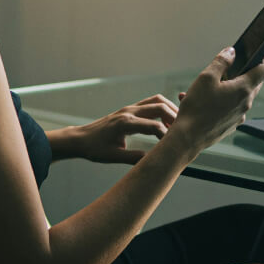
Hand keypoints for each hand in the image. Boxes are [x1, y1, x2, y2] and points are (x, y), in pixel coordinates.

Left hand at [64, 95, 179, 163]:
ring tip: (177, 125)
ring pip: (156, 101)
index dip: (167, 136)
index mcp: (125, 123)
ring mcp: (129, 108)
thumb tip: (153, 162)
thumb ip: (134, 158)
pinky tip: (166, 122)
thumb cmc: (95, 149)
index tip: (174, 146)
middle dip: (174, 117)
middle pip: (159, 106)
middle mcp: (129, 112)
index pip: (154, 126)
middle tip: (183, 132)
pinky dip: (162, 109)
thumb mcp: (113, 157)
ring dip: (170, 110)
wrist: (80, 139)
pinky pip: (150, 103)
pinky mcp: (129, 109)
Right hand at [169, 47, 263, 157]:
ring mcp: (239, 116)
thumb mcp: (206, 78)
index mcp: (243, 89)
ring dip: (233, 85)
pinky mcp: (231, 125)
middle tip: (238, 60)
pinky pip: (232, 107)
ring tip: (214, 81)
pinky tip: (206, 99)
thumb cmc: (197, 108)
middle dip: (248, 70)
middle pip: (254, 82)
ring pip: (241, 95)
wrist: (188, 138)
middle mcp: (245, 103)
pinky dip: (224, 99)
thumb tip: (232, 52)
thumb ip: (221, 62)